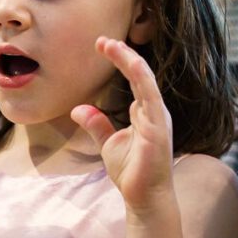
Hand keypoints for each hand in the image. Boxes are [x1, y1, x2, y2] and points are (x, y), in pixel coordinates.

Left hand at [71, 37, 173, 214]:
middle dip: (122, 54)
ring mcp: (158, 118)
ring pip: (146, 79)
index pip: (133, 78)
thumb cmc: (131, 172)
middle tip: (101, 40)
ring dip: (128, 60)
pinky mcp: (158, 127)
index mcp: (145, 112)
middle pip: (140, 73)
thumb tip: (78, 108)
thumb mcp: (108, 143)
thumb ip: (97, 124)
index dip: (119, 60)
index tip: (100, 45)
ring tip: (110, 45)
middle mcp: (154, 110)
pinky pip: (151, 96)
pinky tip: (129, 63)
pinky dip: (141, 77)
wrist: (144, 198)